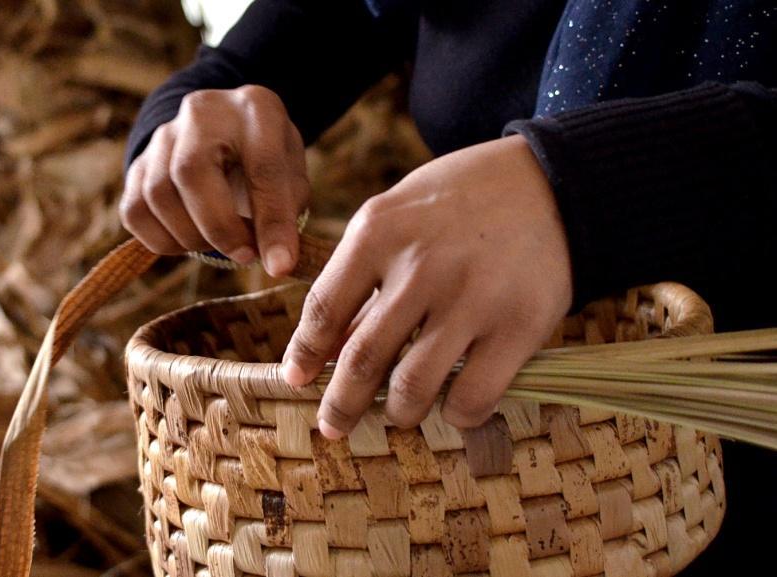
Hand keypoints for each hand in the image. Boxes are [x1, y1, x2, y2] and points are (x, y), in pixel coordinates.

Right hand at [120, 85, 309, 276]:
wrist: (227, 134)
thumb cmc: (265, 158)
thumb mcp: (291, 174)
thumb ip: (284, 213)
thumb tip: (276, 264)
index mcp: (254, 108)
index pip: (262, 165)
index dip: (271, 220)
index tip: (279, 264)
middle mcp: (201, 112)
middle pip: (190, 172)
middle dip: (218, 227)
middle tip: (244, 254)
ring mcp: (163, 135)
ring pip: (157, 194)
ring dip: (189, 236)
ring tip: (219, 244)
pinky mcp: (139, 162)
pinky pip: (134, 210)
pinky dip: (160, 239)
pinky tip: (188, 240)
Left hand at [281, 134, 572, 436]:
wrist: (551, 184)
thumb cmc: (458, 204)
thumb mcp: (396, 217)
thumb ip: (360, 277)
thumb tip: (325, 351)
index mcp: (379, 232)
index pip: (324, 308)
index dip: (305, 353)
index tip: (296, 379)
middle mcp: (421, 267)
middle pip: (362, 358)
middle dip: (340, 404)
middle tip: (333, 425)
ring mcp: (471, 299)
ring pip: (413, 386)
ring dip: (398, 412)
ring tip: (399, 413)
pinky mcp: (518, 327)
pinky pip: (473, 396)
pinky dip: (454, 414)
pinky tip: (451, 407)